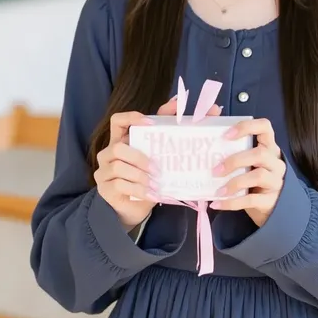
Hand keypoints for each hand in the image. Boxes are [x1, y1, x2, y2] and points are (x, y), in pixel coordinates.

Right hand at [95, 97, 221, 231]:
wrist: (136, 208)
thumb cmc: (149, 176)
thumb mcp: (161, 155)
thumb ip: (179, 132)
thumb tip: (213, 109)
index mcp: (122, 140)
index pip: (117, 120)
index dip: (131, 118)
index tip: (150, 123)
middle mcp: (109, 153)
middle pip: (118, 147)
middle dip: (140, 158)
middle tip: (157, 168)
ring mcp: (104, 172)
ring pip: (119, 167)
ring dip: (140, 176)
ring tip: (156, 182)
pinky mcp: (105, 189)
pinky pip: (120, 185)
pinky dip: (139, 190)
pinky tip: (152, 194)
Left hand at [209, 118, 285, 226]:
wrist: (267, 205)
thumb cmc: (251, 175)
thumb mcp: (246, 159)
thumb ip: (231, 144)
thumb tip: (209, 121)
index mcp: (269, 146)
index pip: (265, 127)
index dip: (246, 127)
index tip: (226, 135)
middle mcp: (275, 162)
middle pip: (260, 154)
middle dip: (235, 161)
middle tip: (215, 171)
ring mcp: (276, 181)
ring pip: (258, 176)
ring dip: (234, 183)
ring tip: (218, 190)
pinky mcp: (271, 200)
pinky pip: (252, 200)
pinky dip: (232, 202)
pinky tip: (217, 203)